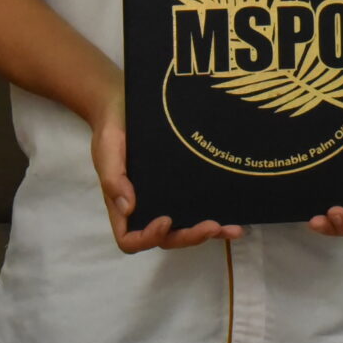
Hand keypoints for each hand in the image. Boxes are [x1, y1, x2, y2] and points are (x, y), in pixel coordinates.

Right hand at [91, 84, 242, 253]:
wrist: (125, 104)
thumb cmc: (112, 128)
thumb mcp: (107, 149)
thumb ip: (113, 178)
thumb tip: (127, 208)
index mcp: (122, 205)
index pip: (130, 239)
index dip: (148, 238)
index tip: (165, 220)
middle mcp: (145, 208)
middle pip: (165, 238)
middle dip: (188, 237)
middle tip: (210, 226)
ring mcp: (165, 199)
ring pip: (184, 229)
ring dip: (206, 233)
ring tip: (229, 228)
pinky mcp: (183, 186)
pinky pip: (197, 208)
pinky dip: (215, 219)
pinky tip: (234, 221)